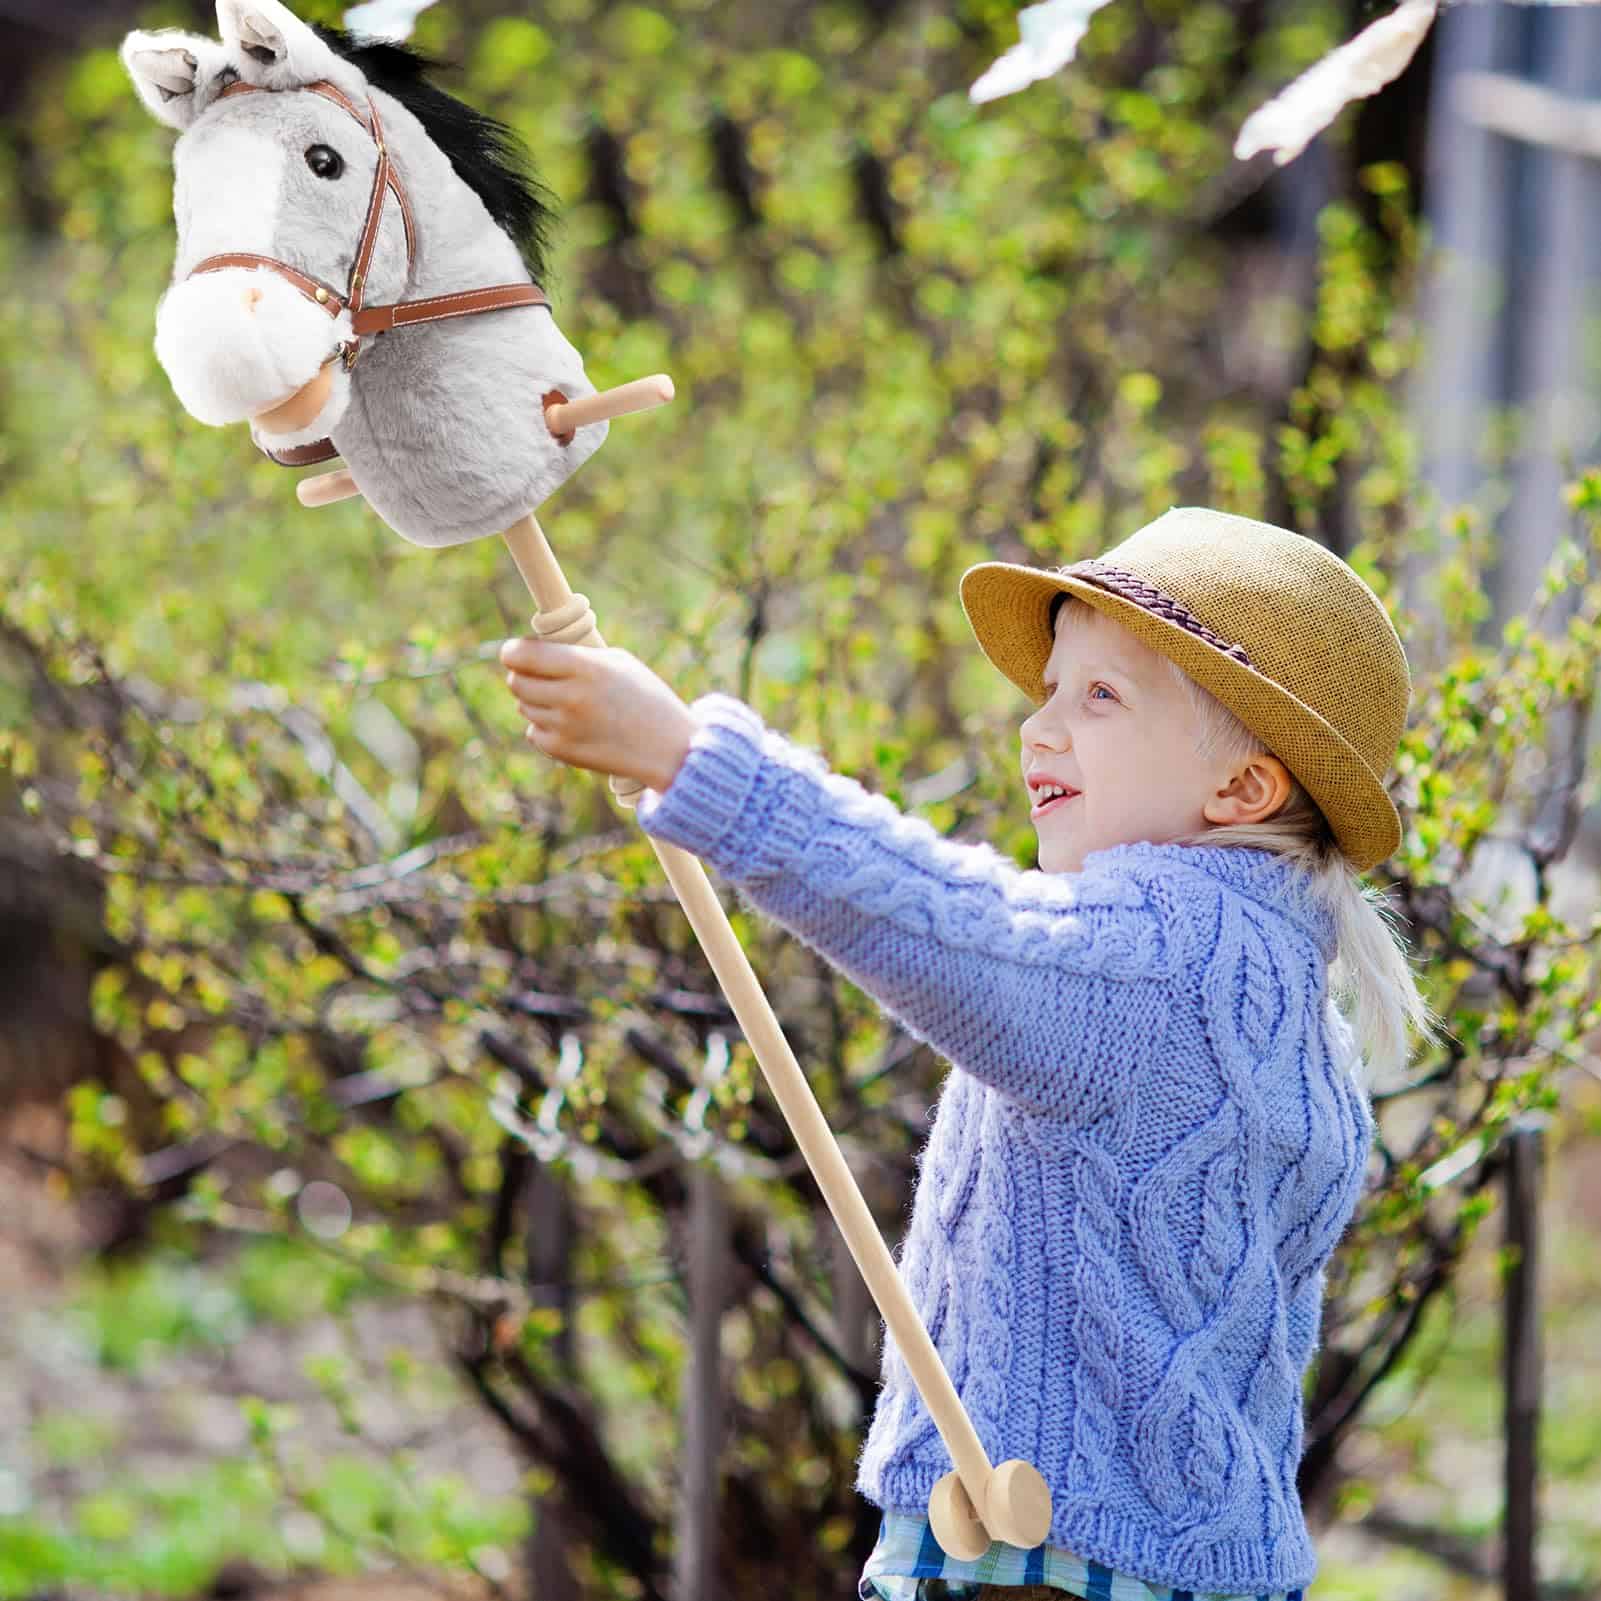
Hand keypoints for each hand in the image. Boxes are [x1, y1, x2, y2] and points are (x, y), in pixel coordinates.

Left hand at [500, 636, 694, 792]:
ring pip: (524, 706)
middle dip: (522, 675)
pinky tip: (571, 724)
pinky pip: (534, 732)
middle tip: (540, 675)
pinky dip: (545, 727)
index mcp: (585, 667)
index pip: (522, 654)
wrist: (669, 748)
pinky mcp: (563, 751)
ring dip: (536, 701)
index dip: (513, 651)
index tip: (514, 652)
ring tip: (567, 701)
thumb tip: (533, 652)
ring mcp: (565, 727)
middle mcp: (570, 697)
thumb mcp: (617, 662)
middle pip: (516, 681)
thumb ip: (574, 655)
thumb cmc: (646, 698)